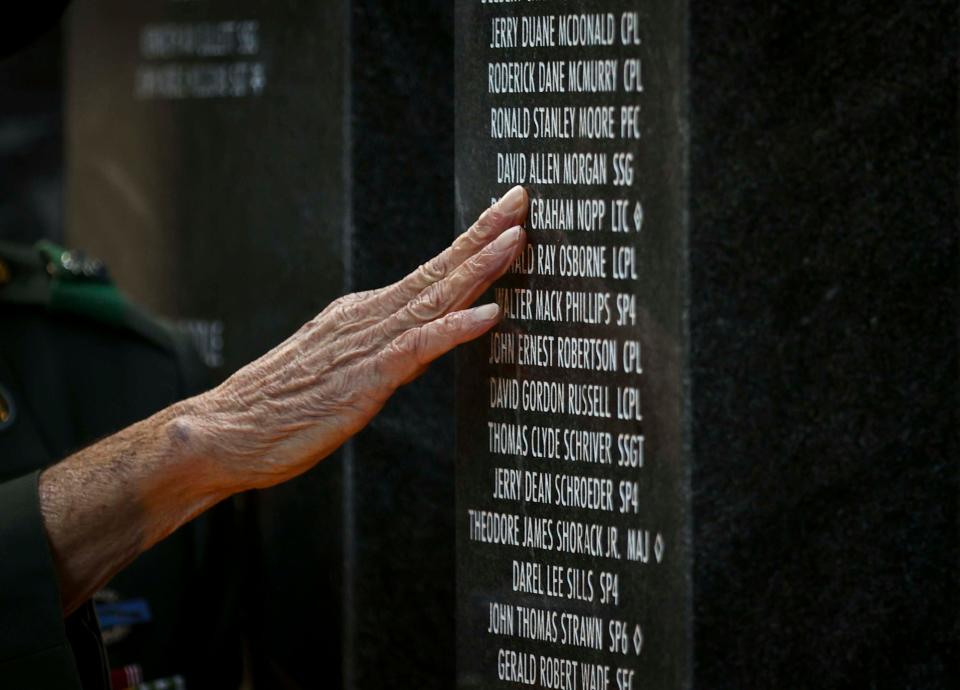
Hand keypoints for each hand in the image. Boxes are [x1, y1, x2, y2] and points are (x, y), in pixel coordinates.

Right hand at [183, 185, 528, 490]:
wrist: (224, 432)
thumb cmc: (278, 407)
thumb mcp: (338, 369)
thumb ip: (382, 354)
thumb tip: (420, 348)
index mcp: (362, 315)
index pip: (427, 273)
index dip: (468, 244)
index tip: (502, 218)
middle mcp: (367, 319)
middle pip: (436, 271)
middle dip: (482, 234)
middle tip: (520, 199)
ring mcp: (366, 345)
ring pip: (432, 299)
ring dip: (478, 268)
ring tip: (515, 238)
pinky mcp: (364, 379)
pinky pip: (417, 349)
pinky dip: (454, 330)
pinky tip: (489, 315)